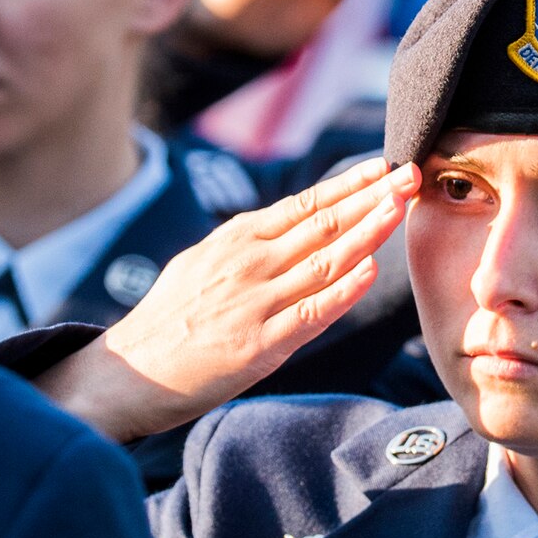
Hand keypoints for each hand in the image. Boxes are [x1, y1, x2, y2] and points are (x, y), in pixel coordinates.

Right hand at [35, 158, 422, 441]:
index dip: (350, 183)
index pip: (306, 203)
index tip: (385, 165)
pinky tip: (369, 271)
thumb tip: (296, 229)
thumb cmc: (169, 319)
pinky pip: (310, 312)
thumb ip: (250, 246)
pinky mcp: (258, 345)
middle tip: (411, 173)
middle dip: (373, 196)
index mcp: (237, 238)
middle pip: (324, 223)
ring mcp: (255, 302)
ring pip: (325, 260)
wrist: (127, 373)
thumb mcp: (203, 262)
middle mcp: (248, 262)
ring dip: (369, 231)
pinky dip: (342, 290)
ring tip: (401, 208)